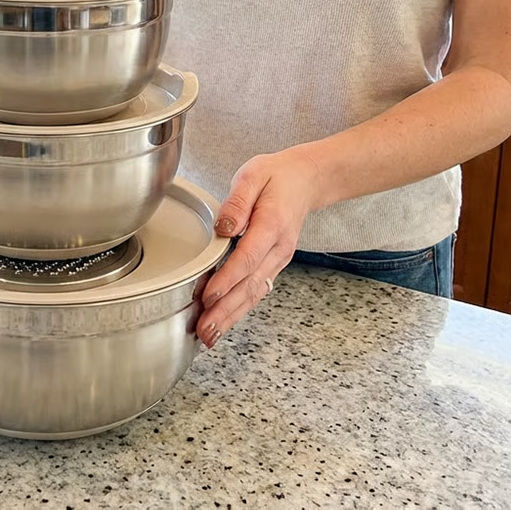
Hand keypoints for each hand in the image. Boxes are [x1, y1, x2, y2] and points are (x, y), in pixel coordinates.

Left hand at [197, 146, 321, 347]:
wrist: (306, 180)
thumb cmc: (276, 176)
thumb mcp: (253, 175)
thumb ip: (237, 201)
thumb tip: (224, 226)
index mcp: (271, 225)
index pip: (247, 258)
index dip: (226, 279)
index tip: (207, 296)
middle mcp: (278, 249)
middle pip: (250, 285)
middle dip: (225, 311)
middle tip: (204, 331)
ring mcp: (278, 259)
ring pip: (254, 293)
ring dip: (231, 316)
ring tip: (209, 335)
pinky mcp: (274, 264)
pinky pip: (257, 289)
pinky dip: (240, 308)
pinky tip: (224, 320)